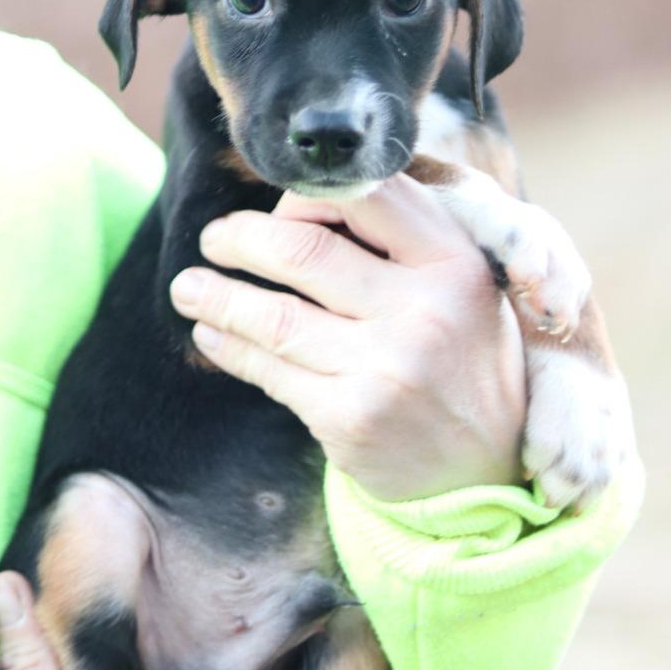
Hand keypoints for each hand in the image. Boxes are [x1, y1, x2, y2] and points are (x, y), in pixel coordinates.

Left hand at [169, 174, 526, 500]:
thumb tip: (296, 208)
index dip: (303, 196)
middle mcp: (425, 309)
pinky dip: (229, 346)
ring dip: (215, 296)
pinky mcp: (350, 417)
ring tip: (186, 288)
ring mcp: (387, 367)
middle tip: (214, 239)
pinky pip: (269, 369)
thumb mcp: (462, 291)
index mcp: (455, 262)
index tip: (275, 211)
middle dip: (239, 238)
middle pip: (302, 251)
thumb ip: (402, 246)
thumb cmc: (461, 366)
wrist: (484, 473)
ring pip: (273, 315)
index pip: (364, 195)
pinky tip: (210, 334)